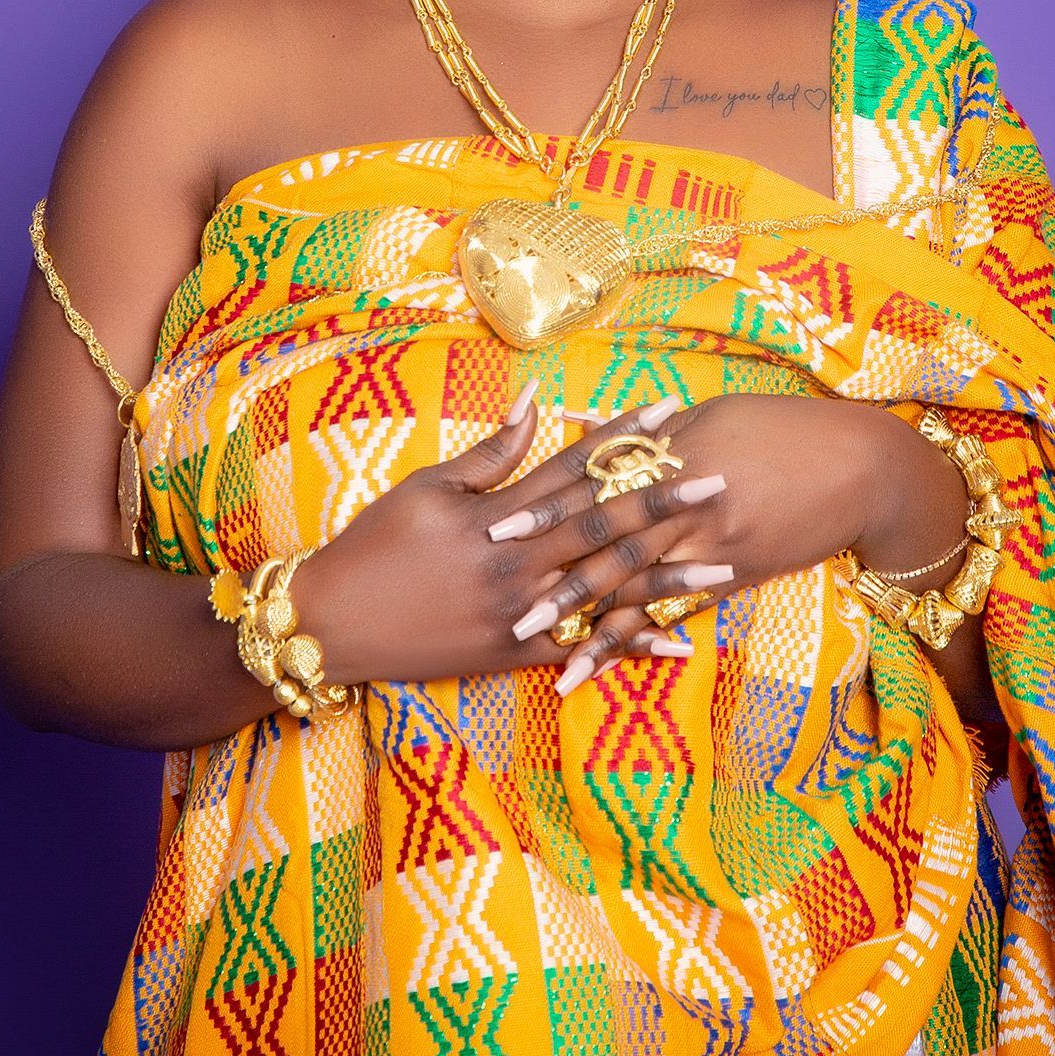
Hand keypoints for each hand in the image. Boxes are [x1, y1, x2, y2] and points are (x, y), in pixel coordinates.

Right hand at [291, 387, 728, 687]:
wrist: (331, 624)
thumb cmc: (374, 544)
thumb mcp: (426, 487)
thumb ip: (490, 454)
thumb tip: (534, 401)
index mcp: (497, 516)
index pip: (573, 468)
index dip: (623, 440)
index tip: (667, 415)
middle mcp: (519, 564)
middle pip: (604, 525)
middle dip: (665, 502)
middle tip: (721, 481)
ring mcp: (521, 613)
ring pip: (607, 590)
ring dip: (668, 577)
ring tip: (723, 565)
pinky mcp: (515, 653)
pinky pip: (584, 647)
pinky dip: (629, 645)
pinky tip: (676, 643)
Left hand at [498, 394, 969, 691]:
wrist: (861, 465)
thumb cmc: (784, 428)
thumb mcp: (712, 415)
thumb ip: (644, 433)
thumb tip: (581, 424)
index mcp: (671, 452)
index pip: (594, 483)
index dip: (544, 506)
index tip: (497, 526)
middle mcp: (684, 503)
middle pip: (606, 544)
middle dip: (552, 577)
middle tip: (504, 607)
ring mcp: (709, 544)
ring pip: (638, 589)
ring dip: (590, 625)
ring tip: (546, 656)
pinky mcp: (733, 576)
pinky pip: (679, 611)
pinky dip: (643, 640)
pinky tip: (615, 666)